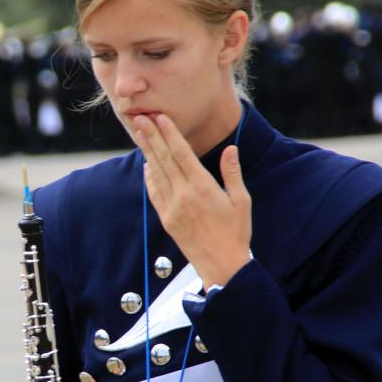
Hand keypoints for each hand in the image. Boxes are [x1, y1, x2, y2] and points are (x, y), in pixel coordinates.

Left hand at [134, 113, 251, 289]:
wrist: (221, 264)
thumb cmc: (236, 232)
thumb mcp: (241, 201)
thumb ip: (233, 173)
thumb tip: (231, 149)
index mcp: (203, 188)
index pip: (182, 153)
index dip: (169, 133)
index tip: (160, 117)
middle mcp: (183, 195)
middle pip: (164, 159)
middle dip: (152, 136)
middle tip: (140, 117)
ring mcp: (172, 207)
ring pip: (156, 173)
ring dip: (147, 152)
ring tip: (140, 134)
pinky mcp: (166, 218)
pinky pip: (154, 192)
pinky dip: (149, 176)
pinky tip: (147, 164)